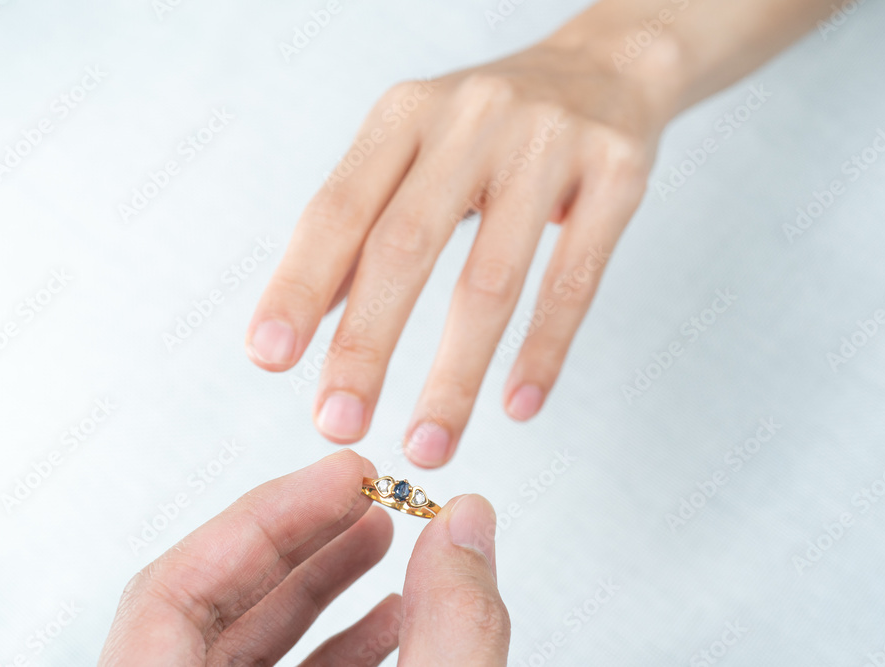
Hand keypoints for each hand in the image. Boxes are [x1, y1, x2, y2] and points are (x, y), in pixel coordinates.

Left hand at [99, 450, 508, 665]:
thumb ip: (451, 630)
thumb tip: (466, 524)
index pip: (171, 594)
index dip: (266, 520)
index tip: (344, 477)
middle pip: (208, 610)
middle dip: (302, 541)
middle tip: (367, 494)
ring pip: (247, 651)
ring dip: (322, 587)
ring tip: (389, 541)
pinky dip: (339, 647)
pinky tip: (399, 620)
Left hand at [246, 34, 674, 467]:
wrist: (606, 67)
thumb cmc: (493, 127)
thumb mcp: (416, 149)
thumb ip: (365, 225)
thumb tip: (306, 317)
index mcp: (406, 114)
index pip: (338, 207)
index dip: (298, 285)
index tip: (269, 359)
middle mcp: (471, 118)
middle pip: (405, 246)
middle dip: (365, 345)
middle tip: (337, 423)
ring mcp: (548, 143)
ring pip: (491, 279)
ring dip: (454, 375)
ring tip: (427, 445)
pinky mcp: (615, 174)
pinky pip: (574, 279)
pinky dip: (543, 352)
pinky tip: (517, 407)